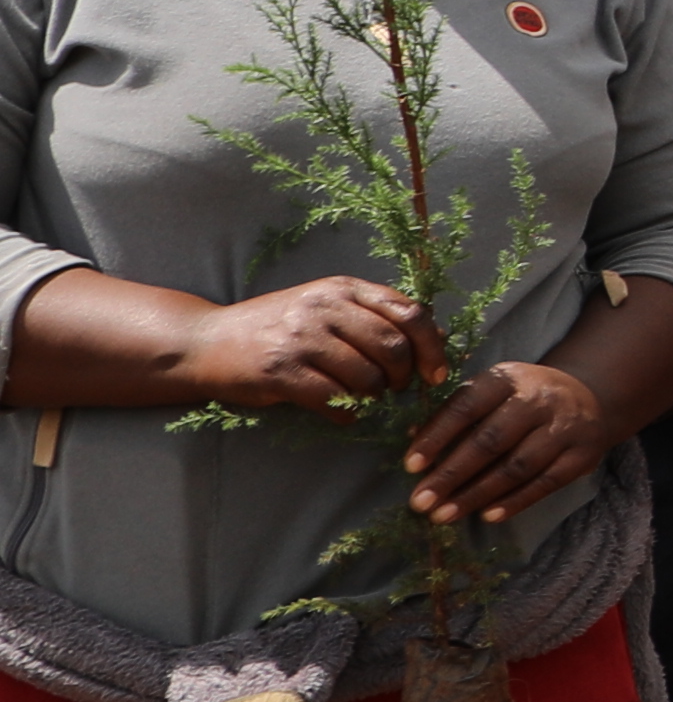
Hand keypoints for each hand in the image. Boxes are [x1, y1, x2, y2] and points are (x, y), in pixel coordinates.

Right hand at [169, 274, 438, 413]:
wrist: (205, 342)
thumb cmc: (276, 326)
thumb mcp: (326, 306)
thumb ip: (374, 315)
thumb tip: (437, 337)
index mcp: (343, 288)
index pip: (409, 314)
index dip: (433, 348)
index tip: (436, 374)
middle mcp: (324, 308)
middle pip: (393, 348)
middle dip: (403, 377)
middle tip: (394, 391)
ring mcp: (301, 338)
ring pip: (367, 377)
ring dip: (373, 397)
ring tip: (363, 399)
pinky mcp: (281, 370)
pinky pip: (334, 399)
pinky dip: (347, 413)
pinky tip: (342, 412)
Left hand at [401, 357, 616, 528]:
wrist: (589, 396)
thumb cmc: (522, 398)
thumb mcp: (491, 391)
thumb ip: (455, 412)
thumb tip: (412, 439)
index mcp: (507, 379)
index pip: (466, 407)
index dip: (437, 437)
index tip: (411, 467)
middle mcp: (538, 400)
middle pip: (491, 441)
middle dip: (452, 475)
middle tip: (421, 503)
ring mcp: (565, 428)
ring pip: (517, 467)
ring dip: (477, 494)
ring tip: (444, 516)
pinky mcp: (582, 455)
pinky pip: (545, 483)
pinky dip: (515, 502)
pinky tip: (488, 516)